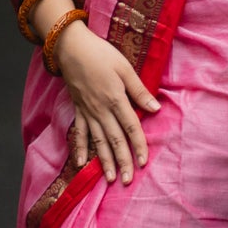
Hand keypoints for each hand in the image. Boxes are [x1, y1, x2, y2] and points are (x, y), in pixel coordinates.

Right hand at [54, 21, 159, 184]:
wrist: (71, 47)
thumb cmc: (101, 54)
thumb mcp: (124, 68)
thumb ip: (139, 90)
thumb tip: (156, 109)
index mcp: (115, 99)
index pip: (131, 127)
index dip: (139, 145)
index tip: (144, 162)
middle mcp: (101, 110)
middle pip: (115, 140)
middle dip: (122, 161)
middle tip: (128, 180)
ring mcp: (87, 112)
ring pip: (98, 141)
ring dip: (104, 161)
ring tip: (110, 179)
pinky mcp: (77, 109)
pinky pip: (79, 132)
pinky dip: (79, 148)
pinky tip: (80, 163)